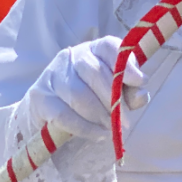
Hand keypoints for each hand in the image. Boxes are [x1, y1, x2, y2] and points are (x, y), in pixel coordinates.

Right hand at [24, 36, 148, 141]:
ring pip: (78, 95)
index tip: (140, 81)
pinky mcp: (40, 96)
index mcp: (94, 50)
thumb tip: (142, 95)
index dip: (125, 63)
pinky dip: (84, 128)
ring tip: (111, 128)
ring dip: (99, 115)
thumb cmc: (93, 98)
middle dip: (113, 99)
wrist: (53, 112)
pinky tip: (97, 134)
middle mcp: (71, 56)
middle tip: (126, 121)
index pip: (108, 46)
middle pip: (94, 72)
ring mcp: (52, 74)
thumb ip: (131, 93)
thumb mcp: (116, 93)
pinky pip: (63, 114)